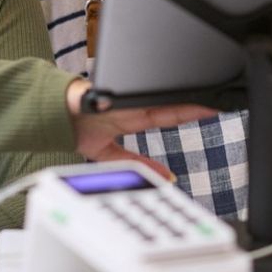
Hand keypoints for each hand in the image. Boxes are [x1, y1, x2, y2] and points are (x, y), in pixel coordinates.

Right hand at [66, 79, 216, 179]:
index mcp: (134, 115)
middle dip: (195, 101)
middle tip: (221, 98)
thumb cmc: (76, 128)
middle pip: (171, 102)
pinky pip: (131, 93)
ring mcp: (121, 96)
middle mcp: (132, 103)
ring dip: (179, 97)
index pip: (171, 112)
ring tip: (204, 97)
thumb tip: (163, 178)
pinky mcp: (108, 94)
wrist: (50, 115)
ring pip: (156, 94)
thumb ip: (133, 162)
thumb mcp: (107, 154)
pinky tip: (168, 94)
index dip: (193, 110)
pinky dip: (148, 95)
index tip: (216, 107)